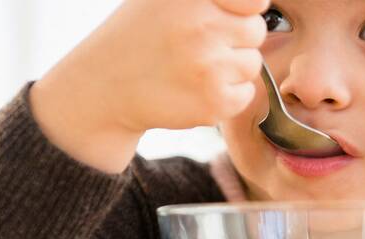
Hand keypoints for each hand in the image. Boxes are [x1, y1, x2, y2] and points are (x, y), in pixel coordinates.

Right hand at [30, 0, 269, 172]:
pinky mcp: (213, 103)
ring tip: (196, 69)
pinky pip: (245, 94)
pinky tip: (197, 89)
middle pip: (256, 31)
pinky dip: (228, 95)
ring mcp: (209, 68)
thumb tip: (259, 1)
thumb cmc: (137, 37)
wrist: (105, 88)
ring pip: (252, 64)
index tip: (225, 19)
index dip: (242, 11)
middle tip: (202, 47)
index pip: (255, 1)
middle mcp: (202, 29)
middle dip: (235, 39)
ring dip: (232, 68)